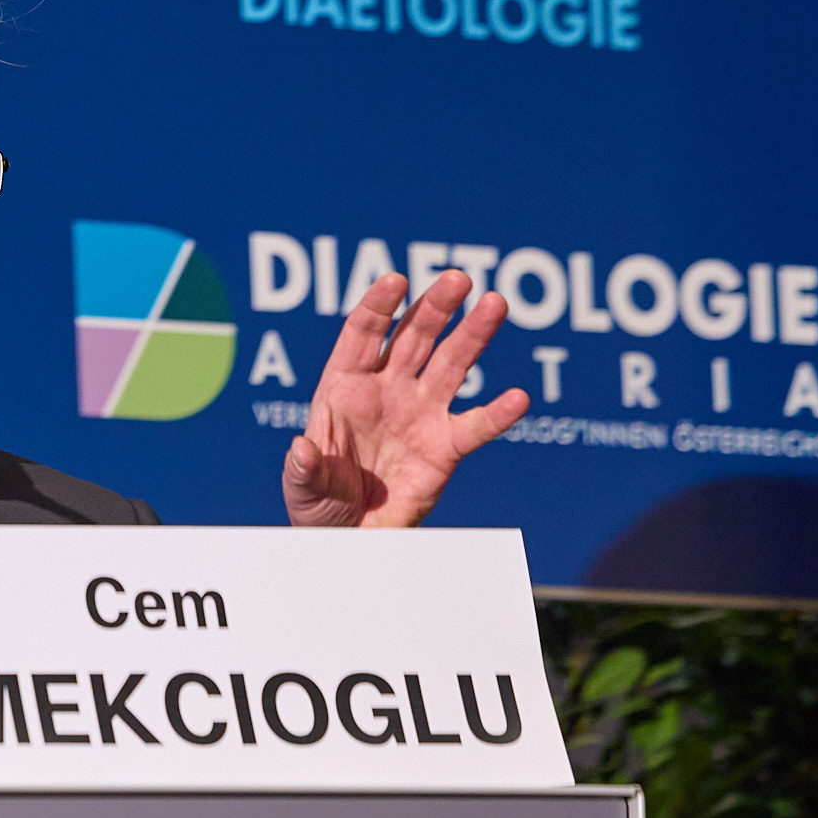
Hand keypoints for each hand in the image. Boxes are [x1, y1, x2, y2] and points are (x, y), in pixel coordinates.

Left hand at [283, 269, 529, 528]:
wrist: (350, 539)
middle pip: (414, 338)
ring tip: (495, 304)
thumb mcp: (302, 486)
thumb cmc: (318, 505)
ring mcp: (419, 414)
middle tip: (458, 278)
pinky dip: (497, 414)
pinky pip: (476, 426)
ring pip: (450, 365)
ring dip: (473, 335)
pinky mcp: (446, 447)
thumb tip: (300, 448)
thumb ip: (303, 468)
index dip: (378, 307)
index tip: (395, 281)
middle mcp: (386, 391)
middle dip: (434, 307)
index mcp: (344, 387)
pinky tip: (517, 397)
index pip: (363, 335)